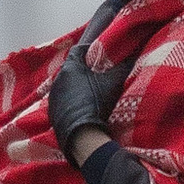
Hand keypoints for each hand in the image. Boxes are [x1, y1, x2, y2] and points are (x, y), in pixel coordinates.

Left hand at [47, 45, 116, 160]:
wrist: (82, 134)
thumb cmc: (97, 103)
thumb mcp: (114, 82)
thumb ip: (122, 66)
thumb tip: (131, 55)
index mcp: (70, 68)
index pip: (77, 50)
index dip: (89, 49)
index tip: (99, 53)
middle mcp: (58, 80)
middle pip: (70, 68)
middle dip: (83, 68)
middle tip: (97, 72)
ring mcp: (53, 98)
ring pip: (65, 85)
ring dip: (75, 85)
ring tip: (89, 90)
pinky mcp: (52, 113)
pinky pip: (62, 100)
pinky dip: (71, 100)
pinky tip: (81, 106)